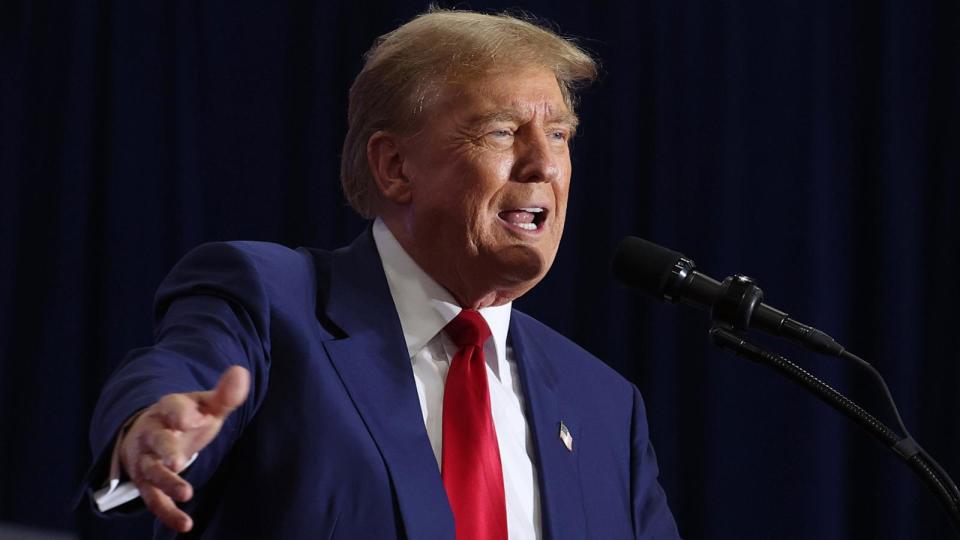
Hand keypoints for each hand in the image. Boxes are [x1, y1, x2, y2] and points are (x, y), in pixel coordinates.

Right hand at [119, 365, 249, 531]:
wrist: (152, 432)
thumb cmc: (187, 417)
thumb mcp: (206, 405)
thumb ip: (224, 395)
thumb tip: (241, 372)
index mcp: (168, 408)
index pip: (172, 406)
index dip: (182, 412)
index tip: (194, 419)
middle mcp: (152, 433)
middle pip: (156, 440)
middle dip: (166, 448)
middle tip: (179, 460)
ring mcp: (146, 459)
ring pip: (151, 472)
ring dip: (167, 483)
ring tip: (186, 494)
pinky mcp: (146, 483)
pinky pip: (153, 499)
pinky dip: (167, 513)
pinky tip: (186, 524)